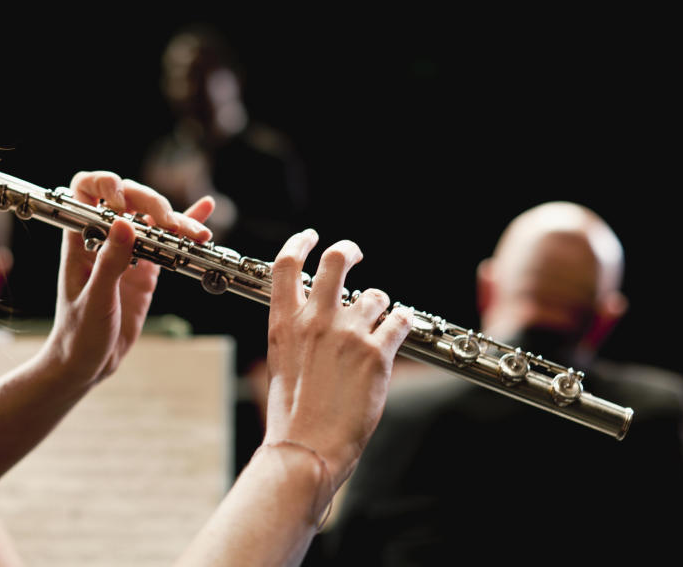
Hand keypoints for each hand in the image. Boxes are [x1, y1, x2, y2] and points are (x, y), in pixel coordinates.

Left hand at [43, 171, 214, 390]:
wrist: (87, 364)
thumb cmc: (78, 335)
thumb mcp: (94, 300)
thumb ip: (109, 262)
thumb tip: (125, 222)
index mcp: (80, 240)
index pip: (86, 192)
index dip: (105, 186)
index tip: (124, 204)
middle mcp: (104, 239)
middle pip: (129, 200)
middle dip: (152, 204)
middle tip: (169, 224)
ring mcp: (128, 253)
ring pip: (152, 220)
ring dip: (177, 221)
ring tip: (198, 234)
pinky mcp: (146, 269)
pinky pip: (167, 242)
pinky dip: (186, 226)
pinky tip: (204, 211)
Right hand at [263, 229, 412, 484]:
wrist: (307, 446)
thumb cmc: (292, 412)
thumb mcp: (281, 361)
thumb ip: (296, 331)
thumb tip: (312, 314)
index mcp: (285, 323)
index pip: (287, 265)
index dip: (300, 243)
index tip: (311, 236)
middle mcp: (316, 321)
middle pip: (336, 260)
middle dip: (348, 250)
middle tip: (355, 253)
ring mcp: (348, 334)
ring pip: (375, 295)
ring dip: (380, 304)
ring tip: (379, 322)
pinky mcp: (376, 353)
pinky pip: (399, 320)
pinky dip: (402, 322)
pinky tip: (401, 327)